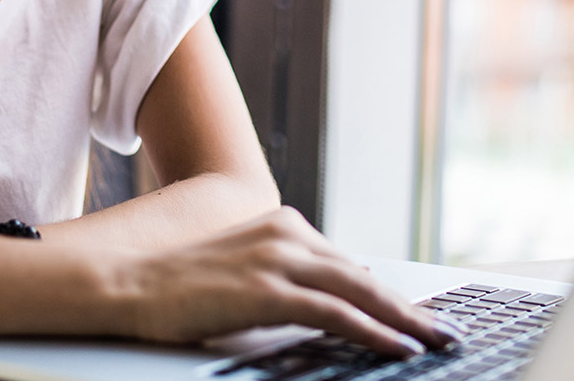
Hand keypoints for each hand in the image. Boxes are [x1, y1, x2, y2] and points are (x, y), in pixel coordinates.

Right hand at [122, 206, 457, 357]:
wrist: (129, 285)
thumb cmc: (180, 288)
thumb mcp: (242, 274)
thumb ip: (284, 281)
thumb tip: (327, 307)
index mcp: (283, 226)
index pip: (349, 266)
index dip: (387, 296)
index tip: (417, 317)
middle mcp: (287, 234)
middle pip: (363, 276)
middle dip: (409, 308)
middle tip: (445, 330)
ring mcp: (278, 259)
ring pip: (359, 291)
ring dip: (404, 320)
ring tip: (436, 341)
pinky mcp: (267, 289)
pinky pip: (334, 312)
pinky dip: (372, 331)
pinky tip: (397, 348)